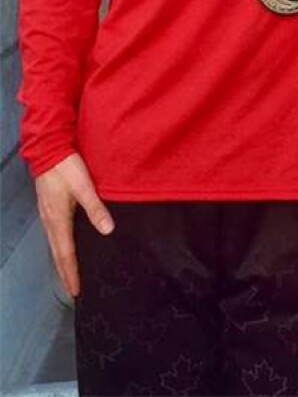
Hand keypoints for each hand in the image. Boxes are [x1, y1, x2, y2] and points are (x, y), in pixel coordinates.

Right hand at [34, 152, 113, 297]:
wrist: (48, 149)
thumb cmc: (66, 168)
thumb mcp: (84, 187)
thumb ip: (96, 208)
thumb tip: (108, 230)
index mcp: (58, 220)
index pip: (65, 254)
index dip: (71, 273)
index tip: (75, 291)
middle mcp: (49, 221)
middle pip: (57, 253)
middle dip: (65, 272)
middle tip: (73, 289)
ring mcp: (47, 214)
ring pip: (54, 244)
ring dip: (62, 261)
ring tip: (69, 273)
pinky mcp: (48, 207)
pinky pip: (54, 234)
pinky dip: (59, 247)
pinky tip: (66, 246)